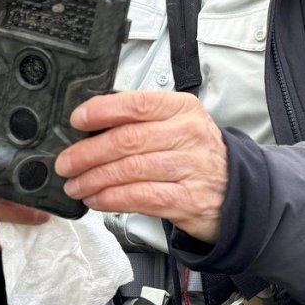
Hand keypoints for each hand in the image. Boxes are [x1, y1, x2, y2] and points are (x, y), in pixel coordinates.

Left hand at [55, 91, 228, 243]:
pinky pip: (141, 197)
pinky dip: (112, 199)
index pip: (138, 104)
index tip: (77, 120)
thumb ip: (141, 121)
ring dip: (95, 179)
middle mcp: (188, 135)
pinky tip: (97, 199)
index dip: (102, 111)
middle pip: (128, 140)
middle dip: (88, 153)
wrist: (237, 189)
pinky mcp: (187, 200)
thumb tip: (92, 126)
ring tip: (76, 184)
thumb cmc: (198, 154)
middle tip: (67, 163)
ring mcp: (190, 168)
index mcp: (182, 109)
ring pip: (130, 170)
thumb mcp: (178, 124)